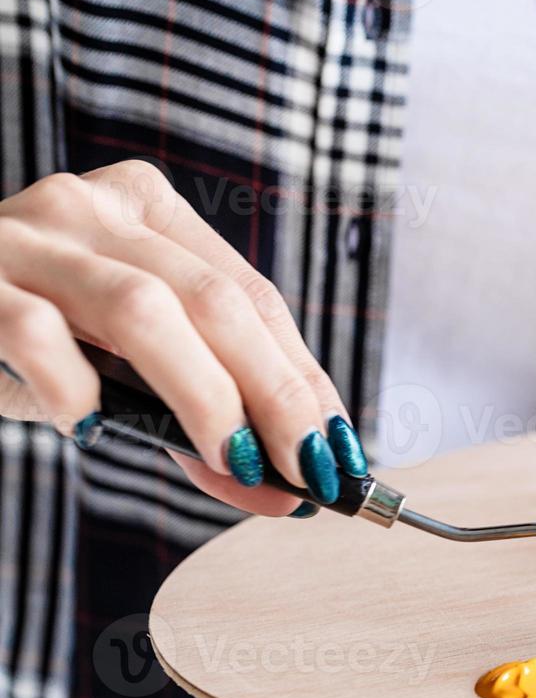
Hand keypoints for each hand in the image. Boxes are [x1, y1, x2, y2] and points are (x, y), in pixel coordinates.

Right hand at [0, 162, 365, 516]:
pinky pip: (37, 335)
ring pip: (146, 310)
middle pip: (219, 302)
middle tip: (312, 471)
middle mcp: (93, 206)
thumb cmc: (17, 341)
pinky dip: (75, 391)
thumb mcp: (119, 370)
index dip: (307, 378)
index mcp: (146, 211)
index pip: (254, 298)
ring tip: (238, 461)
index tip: (341, 451)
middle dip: (280, 395)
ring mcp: (26, 234)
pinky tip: (88, 428)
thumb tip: (284, 491)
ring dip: (207, 398)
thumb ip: (198, 423)